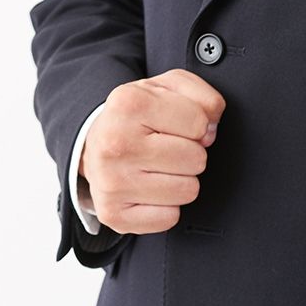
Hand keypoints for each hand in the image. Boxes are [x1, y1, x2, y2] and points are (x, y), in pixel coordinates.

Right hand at [78, 68, 226, 234]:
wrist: (93, 144)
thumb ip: (202, 96)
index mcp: (129, 103)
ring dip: (181, 179)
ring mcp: (112, 182)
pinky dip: (166, 205)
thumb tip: (211, 129)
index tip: (179, 125)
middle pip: (196, 159)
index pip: (199, 122)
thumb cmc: (136, 116)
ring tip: (159, 166)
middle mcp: (116, 143)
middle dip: (191, 153)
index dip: (198, 124)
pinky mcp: (114, 213)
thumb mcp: (168, 88)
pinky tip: (150, 187)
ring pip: (188, 190)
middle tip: (168, 147)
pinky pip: (169, 217)